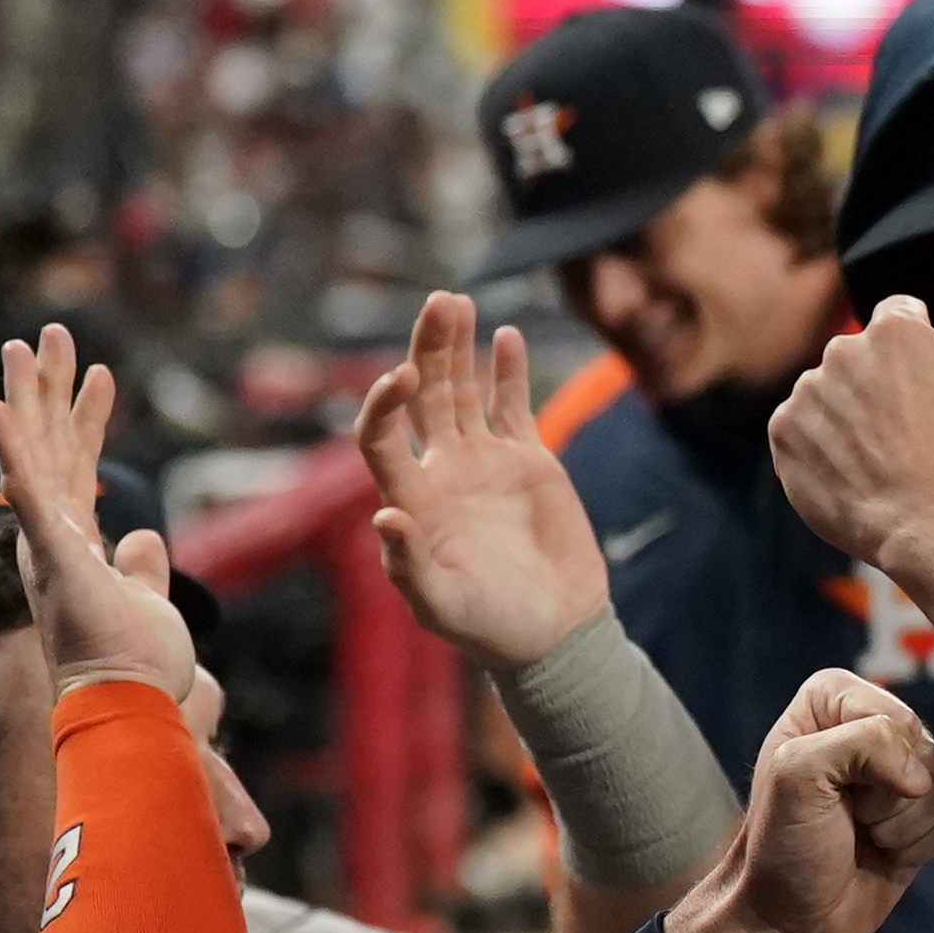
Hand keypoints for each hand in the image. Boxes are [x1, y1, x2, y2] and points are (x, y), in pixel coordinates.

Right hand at [0, 322, 193, 699]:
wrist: (126, 707)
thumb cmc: (137, 667)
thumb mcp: (147, 600)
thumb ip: (143, 566)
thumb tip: (145, 536)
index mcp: (75, 544)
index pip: (81, 466)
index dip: (87, 418)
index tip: (101, 373)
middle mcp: (54, 536)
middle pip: (51, 446)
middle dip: (50, 387)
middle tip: (52, 332)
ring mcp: (48, 543)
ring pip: (35, 453)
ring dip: (26, 396)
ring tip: (23, 343)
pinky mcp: (52, 553)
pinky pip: (27, 493)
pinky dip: (10, 448)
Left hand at [356, 292, 607, 669]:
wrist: (553, 632)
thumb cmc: (488, 627)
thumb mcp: (440, 605)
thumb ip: (409, 564)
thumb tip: (384, 515)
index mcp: (411, 498)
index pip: (381, 436)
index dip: (383, 404)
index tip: (402, 377)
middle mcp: (441, 471)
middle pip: (424, 395)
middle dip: (427, 348)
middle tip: (438, 302)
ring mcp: (484, 462)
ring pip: (463, 389)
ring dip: (458, 346)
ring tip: (457, 300)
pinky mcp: (528, 462)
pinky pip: (512, 405)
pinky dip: (509, 370)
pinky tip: (506, 335)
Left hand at [667, 670, 933, 932]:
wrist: (787, 917)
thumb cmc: (781, 844)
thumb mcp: (796, 773)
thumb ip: (861, 744)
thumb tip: (921, 777)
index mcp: (834, 699)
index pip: (896, 718)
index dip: (874, 762)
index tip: (833, 789)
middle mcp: (870, 728)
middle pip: (925, 752)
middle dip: (888, 798)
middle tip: (847, 817)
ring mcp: (899, 775)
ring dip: (901, 827)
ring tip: (861, 836)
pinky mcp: (921, 818)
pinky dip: (918, 847)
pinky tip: (883, 854)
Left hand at [770, 293, 933, 633]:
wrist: (930, 529)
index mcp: (896, 330)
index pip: (899, 317)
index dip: (918, 354)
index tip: (927, 393)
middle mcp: (843, 350)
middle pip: (861, 359)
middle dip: (879, 386)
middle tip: (910, 436)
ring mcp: (808, 392)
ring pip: (829, 397)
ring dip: (847, 418)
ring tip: (881, 460)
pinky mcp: (784, 432)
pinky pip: (801, 432)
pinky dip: (820, 450)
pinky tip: (854, 475)